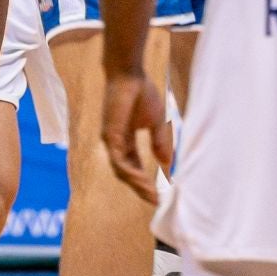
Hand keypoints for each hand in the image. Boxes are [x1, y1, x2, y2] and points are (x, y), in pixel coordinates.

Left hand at [101, 72, 172, 201]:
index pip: (134, 166)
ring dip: (137, 184)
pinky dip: (130, 172)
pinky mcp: (110, 136)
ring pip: (122, 170)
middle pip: (127, 172)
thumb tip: (166, 164)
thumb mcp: (157, 123)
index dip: (145, 180)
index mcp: (125, 140)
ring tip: (151, 195)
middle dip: (141, 188)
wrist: (129, 74)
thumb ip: (159, 143)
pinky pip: (119, 160)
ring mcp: (111, 140)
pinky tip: (142, 179)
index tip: (158, 194)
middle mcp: (116, 143)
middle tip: (155, 202)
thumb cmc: (142, 93)